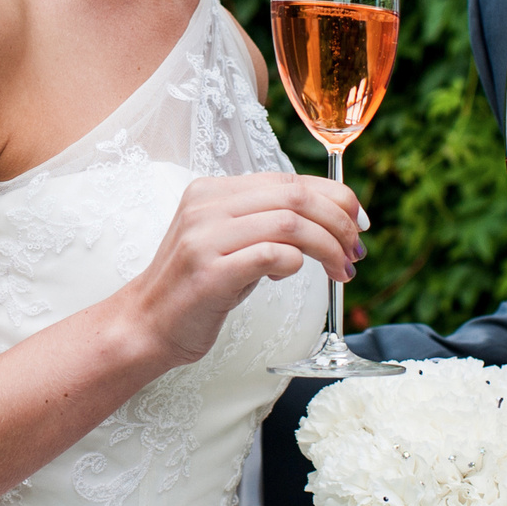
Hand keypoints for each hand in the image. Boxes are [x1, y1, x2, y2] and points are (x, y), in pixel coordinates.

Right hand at [124, 175, 364, 369]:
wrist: (147, 325)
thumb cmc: (198, 289)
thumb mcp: (231, 244)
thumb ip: (267, 225)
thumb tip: (330, 220)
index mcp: (212, 191)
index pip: (287, 180)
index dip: (334, 197)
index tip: (359, 221)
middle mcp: (207, 206)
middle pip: (295, 196)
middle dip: (338, 222)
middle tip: (356, 250)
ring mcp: (204, 237)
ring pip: (290, 222)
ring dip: (327, 246)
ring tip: (341, 270)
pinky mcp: (209, 272)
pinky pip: (271, 255)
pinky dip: (295, 264)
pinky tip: (292, 277)